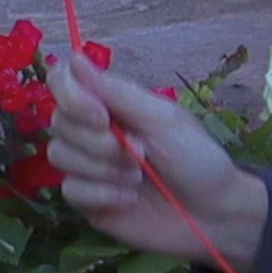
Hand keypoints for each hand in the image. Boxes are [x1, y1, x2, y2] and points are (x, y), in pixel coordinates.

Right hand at [44, 55, 268, 271]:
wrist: (213, 214)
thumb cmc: (196, 159)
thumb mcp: (163, 119)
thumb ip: (118, 92)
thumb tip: (75, 58)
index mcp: (111, 104)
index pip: (63, 83)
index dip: (72, 97)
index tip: (102, 117)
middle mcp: (93, 131)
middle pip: (59, 122)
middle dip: (99, 141)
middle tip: (140, 154)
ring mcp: (87, 167)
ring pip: (60, 155)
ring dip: (104, 169)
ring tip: (138, 178)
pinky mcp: (87, 200)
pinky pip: (70, 190)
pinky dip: (102, 195)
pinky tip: (129, 200)